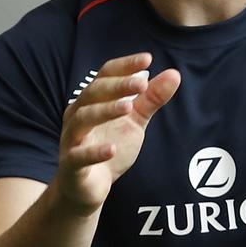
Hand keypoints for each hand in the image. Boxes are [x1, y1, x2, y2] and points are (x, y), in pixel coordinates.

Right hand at [54, 52, 180, 214]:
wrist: (88, 188)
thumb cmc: (110, 145)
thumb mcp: (135, 121)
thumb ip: (151, 99)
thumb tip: (174, 74)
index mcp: (93, 100)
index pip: (105, 75)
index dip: (125, 66)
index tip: (148, 58)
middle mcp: (78, 115)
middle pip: (93, 92)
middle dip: (117, 86)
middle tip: (142, 83)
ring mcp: (72, 139)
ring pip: (82, 118)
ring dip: (105, 111)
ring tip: (128, 107)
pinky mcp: (71, 166)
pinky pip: (79, 156)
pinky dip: (95, 152)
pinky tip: (112, 149)